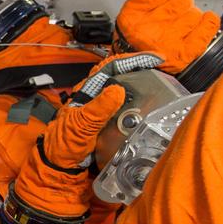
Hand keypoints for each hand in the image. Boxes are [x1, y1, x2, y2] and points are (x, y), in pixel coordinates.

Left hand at [43, 53, 162, 168]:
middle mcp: (96, 95)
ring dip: (142, 84)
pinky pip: (126, 107)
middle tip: (162, 69)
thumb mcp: (81, 124)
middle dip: (142, 68)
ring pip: (125, 89)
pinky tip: (149, 107)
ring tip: (161, 84)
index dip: (134, 60)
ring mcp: (102, 107)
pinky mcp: (108, 120)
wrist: (60, 163)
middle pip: (121, 74)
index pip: (112, 66)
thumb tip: (118, 90)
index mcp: (87, 89)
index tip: (154, 59)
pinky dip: (139, 104)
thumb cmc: (64, 142)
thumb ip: (99, 109)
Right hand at [114, 0, 218, 73]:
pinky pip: (206, 28)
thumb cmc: (137, 36)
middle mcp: (151, 27)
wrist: (133, 65)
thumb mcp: (134, 10)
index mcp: (136, 12)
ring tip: (182, 24)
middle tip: (176, 12)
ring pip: (195, 13)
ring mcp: (168, 41)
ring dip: (192, 16)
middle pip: (184, 0)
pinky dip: (209, 23)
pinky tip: (204, 23)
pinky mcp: (183, 54)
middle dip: (184, 3)